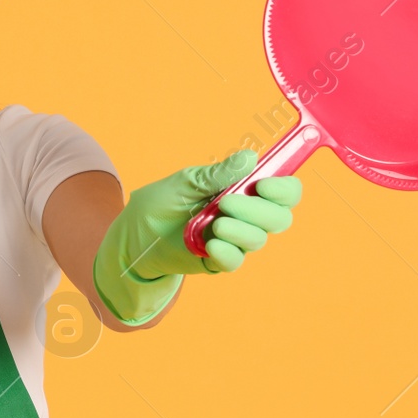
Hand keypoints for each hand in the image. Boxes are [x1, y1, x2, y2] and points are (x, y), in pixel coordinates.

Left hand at [96, 148, 301, 280]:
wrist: (134, 235)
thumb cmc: (161, 202)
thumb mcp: (185, 182)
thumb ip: (217, 174)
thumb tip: (250, 157)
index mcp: (243, 189)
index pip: (284, 190)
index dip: (283, 189)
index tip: (263, 186)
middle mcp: (245, 214)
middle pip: (279, 217)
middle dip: (258, 210)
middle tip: (227, 203)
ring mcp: (233, 238)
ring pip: (258, 239)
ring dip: (240, 230)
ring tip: (214, 224)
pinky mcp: (219, 260)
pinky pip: (236, 260)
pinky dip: (227, 251)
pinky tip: (210, 244)